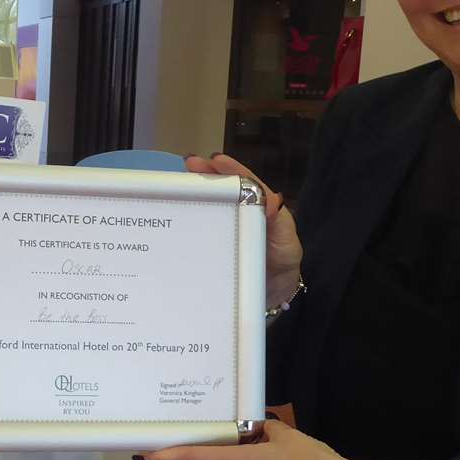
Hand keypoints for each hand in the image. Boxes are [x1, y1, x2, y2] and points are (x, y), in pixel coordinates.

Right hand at [186, 153, 302, 306]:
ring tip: (178, 182)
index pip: (245, 183)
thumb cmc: (282, 265)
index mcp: (258, 209)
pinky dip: (185, 219)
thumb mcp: (287, 244)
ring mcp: (222, 230)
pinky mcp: (209, 248)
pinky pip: (197, 230)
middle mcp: (238, 215)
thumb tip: (269, 200)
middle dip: (206, 174)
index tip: (214, 161)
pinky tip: (172, 213)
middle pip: (222, 190)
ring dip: (193, 193)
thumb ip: (280, 223)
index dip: (231, 170)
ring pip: (208, 206)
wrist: (271, 298)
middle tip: (189, 164)